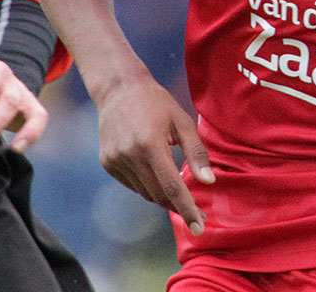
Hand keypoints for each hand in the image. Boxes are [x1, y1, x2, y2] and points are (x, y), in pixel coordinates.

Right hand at [95, 71, 214, 235]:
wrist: (119, 89)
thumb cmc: (156, 103)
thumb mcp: (182, 121)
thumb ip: (196, 152)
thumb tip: (208, 182)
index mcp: (150, 144)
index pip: (171, 187)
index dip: (187, 210)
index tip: (199, 227)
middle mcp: (130, 155)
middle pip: (158, 195)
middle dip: (178, 207)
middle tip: (198, 213)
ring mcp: (116, 160)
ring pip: (145, 192)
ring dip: (162, 195)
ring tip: (175, 183)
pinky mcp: (108, 163)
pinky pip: (133, 184)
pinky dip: (147, 184)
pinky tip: (153, 168)